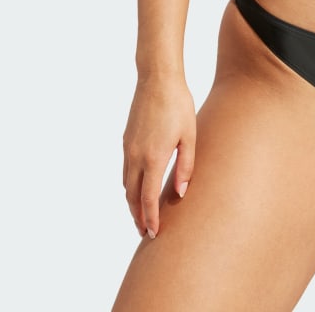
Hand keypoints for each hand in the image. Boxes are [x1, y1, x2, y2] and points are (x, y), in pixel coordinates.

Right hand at [122, 74, 196, 238]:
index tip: (153, 234)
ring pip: (126, 185)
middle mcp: (136, 157)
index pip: (148, 199)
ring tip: (141, 214)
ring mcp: (128, 149)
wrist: (157, 80)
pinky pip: (125, 171)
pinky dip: (129, 186)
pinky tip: (138, 187)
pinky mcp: (126, 140)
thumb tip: (180, 194)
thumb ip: (185, 167)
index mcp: (153, 158)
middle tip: (146, 232)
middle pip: (132, 197)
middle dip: (138, 217)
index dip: (150, 219)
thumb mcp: (189, 136)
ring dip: (132, 202)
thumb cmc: (178, 105)